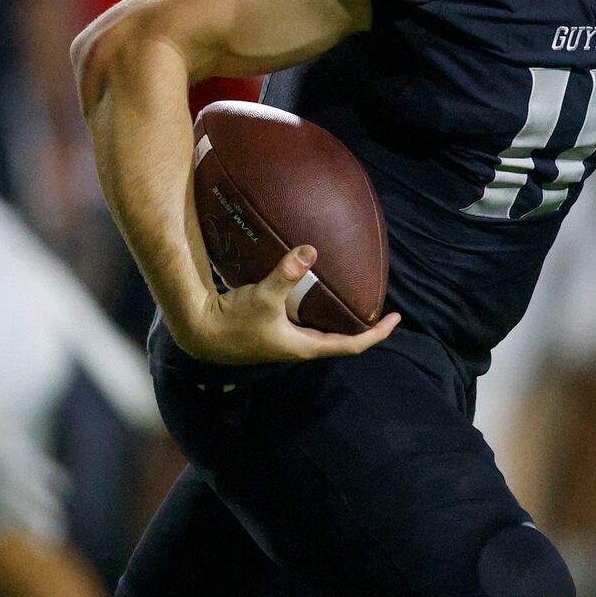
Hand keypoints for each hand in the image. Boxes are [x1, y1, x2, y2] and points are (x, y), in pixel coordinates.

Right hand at [168, 244, 399, 365]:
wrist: (199, 333)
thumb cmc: (232, 322)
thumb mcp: (262, 296)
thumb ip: (286, 273)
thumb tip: (310, 250)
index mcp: (305, 346)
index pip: (352, 345)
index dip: (376, 334)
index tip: (396, 319)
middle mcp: (299, 346)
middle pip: (341, 339)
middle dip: (362, 325)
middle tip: (379, 307)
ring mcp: (285, 339)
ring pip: (322, 329)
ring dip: (339, 316)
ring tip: (354, 297)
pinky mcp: (272, 330)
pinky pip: (304, 319)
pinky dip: (316, 307)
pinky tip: (315, 290)